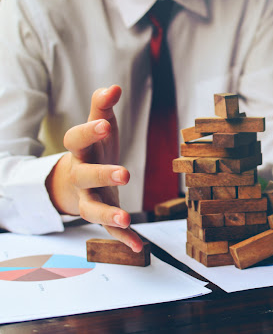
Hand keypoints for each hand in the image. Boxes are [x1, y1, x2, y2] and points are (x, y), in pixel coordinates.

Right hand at [46, 85, 142, 251]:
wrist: (73, 182)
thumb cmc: (92, 150)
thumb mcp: (96, 127)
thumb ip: (101, 108)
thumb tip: (112, 86)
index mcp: (80, 152)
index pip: (77, 140)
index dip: (89, 132)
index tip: (104, 123)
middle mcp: (81, 177)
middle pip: (87, 175)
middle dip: (103, 174)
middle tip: (124, 173)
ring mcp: (89, 198)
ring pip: (94, 209)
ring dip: (109, 215)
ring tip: (126, 219)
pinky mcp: (102, 214)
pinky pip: (110, 231)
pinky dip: (123, 239)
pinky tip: (138, 246)